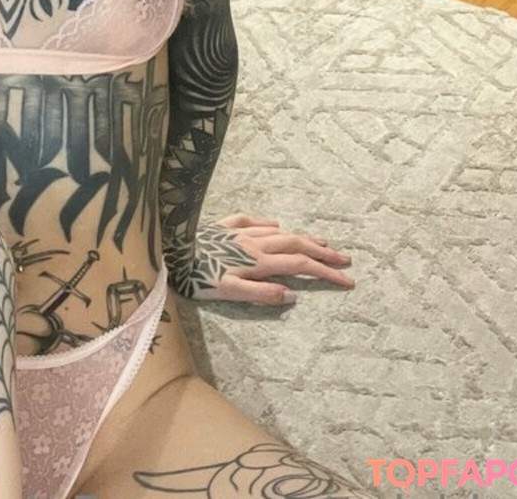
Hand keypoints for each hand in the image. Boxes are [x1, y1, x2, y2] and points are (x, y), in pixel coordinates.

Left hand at [180, 214, 354, 305]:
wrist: (169, 250)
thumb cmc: (195, 276)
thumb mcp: (228, 292)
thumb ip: (260, 293)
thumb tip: (291, 295)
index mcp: (257, 262)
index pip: (300, 266)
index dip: (325, 273)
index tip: (347, 280)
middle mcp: (253, 243)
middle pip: (296, 245)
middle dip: (322, 253)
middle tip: (345, 260)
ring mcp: (238, 231)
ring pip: (278, 232)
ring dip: (302, 237)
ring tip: (321, 242)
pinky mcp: (222, 225)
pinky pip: (251, 221)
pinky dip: (268, 224)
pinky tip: (275, 224)